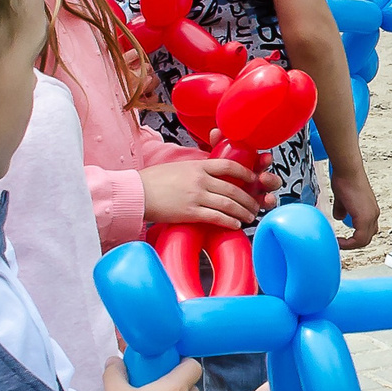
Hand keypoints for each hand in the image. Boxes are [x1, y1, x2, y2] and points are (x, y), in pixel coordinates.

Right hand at [140, 157, 273, 227]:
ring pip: (228, 203)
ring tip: (249, 217)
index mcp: (198, 166)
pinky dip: (229, 221)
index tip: (253, 179)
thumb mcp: (178, 168)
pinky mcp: (190, 212)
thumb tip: (209, 175)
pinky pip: (216, 217)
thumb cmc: (153, 181)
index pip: (229, 165)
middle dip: (248, 198)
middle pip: (233, 188)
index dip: (246, 173)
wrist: (136, 193)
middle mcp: (200, 179)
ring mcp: (196, 196)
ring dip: (242, 211)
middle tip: (255, 205)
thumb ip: (196, 171)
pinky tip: (235, 224)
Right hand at [329, 162, 377, 248]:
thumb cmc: (345, 179)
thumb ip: (342, 209)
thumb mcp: (342, 199)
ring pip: (364, 240)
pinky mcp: (365, 218)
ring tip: (339, 243)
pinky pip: (359, 239)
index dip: (354, 238)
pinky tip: (339, 241)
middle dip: (352, 243)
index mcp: (370, 210)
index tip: (342, 239)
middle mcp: (373, 214)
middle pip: (366, 238)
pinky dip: (349, 243)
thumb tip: (339, 217)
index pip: (366, 231)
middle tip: (340, 243)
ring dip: (351, 244)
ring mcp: (371, 216)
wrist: (348, 171)